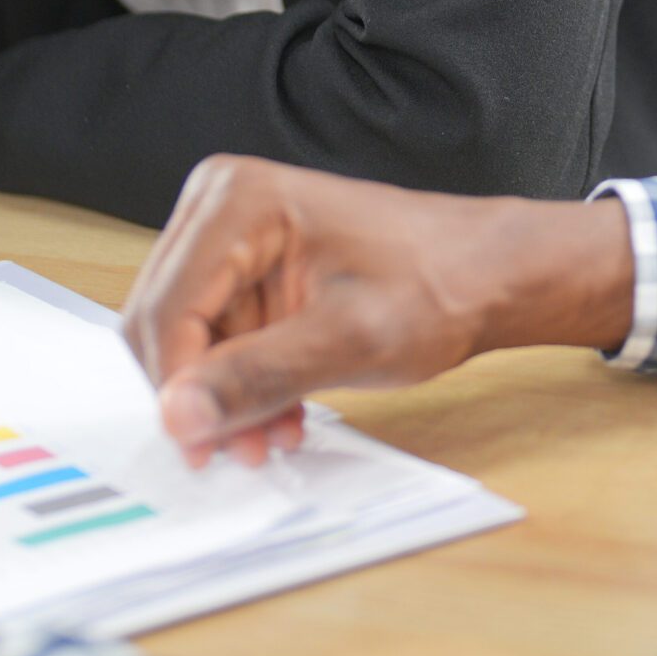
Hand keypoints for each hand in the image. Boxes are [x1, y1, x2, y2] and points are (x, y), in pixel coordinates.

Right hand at [123, 157, 637, 467]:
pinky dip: (244, 385)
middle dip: (200, 395)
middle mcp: (222, 207)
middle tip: (236, 454)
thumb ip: (257, 377)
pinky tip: (282, 418)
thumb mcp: (347, 340)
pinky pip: (220, 338)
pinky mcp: (251, 269)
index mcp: (237, 201)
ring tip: (272, 439)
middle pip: (167, 323)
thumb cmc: (436, 284)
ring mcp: (235, 236)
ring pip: (190, 339)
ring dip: (225, 398)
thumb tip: (179, 416)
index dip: (177, 386)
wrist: (489, 273)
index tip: (200, 448)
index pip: (167, 308)